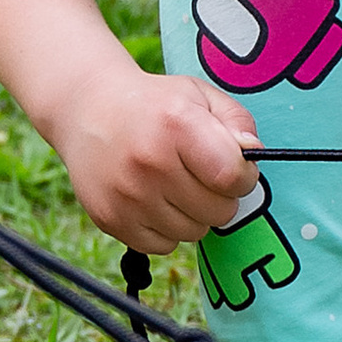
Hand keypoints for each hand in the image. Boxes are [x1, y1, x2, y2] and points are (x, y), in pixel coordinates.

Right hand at [55, 65, 261, 249]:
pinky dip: (166, 229)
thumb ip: (237, 122)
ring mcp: (128, 195)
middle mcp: (150, 162)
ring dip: (193, 214)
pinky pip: (163, 245)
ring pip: (193, 233)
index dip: (244, 177)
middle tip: (200, 174)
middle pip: (219, 211)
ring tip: (174, 184)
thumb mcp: (199, 95)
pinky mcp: (110, 219)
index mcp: (177, 125)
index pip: (234, 177)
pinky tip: (154, 199)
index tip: (234, 168)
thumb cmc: (155, 104)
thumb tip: (253, 155)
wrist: (87, 108)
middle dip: (220, 196)